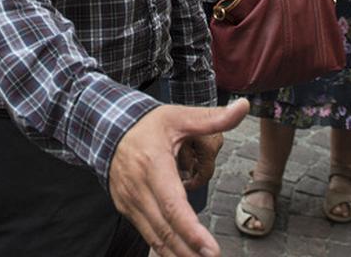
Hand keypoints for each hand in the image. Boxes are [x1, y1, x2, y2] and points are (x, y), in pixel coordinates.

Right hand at [109, 99, 247, 256]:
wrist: (107, 128)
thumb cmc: (147, 124)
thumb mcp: (179, 116)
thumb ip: (212, 118)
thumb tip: (243, 107)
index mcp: (153, 165)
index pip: (173, 205)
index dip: (191, 231)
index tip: (210, 249)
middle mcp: (138, 188)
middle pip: (165, 228)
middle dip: (189, 250)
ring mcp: (130, 201)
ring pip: (155, 237)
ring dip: (177, 254)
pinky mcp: (126, 209)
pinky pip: (147, 233)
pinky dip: (164, 248)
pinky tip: (182, 255)